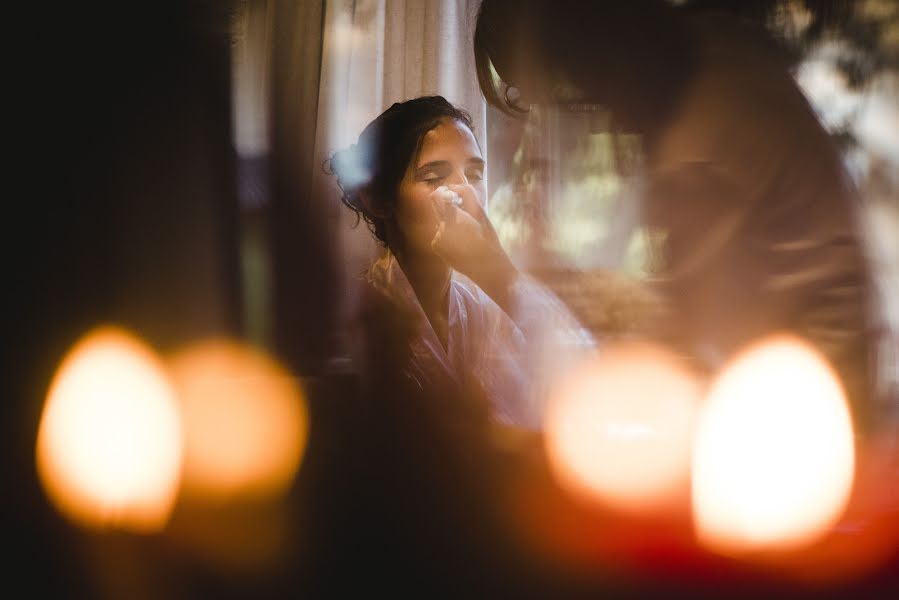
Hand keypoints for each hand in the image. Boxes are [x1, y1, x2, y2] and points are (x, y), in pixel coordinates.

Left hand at [430, 184, 517, 310]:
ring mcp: (437, 238)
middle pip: (434, 205)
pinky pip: (437, 233)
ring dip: (448, 221)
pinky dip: (446, 234)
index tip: (451, 192)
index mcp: (455, 218)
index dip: (444, 191)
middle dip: (444, 203)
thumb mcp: (481, 214)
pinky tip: (458, 243)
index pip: (439, 196)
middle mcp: (442, 228)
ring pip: (438, 220)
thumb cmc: (488, 239)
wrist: (486, 268)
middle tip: (456, 206)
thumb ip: (467, 195)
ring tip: (463, 234)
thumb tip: (455, 184)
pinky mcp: (435, 246)